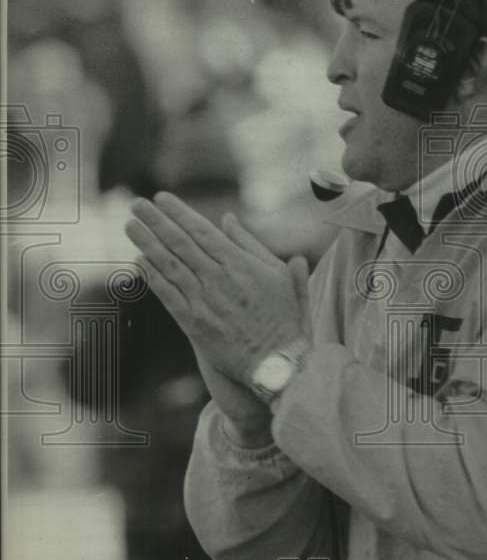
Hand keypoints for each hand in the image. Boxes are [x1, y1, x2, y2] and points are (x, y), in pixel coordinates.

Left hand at [125, 192, 306, 390]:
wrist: (276, 361)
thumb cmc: (282, 316)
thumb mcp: (276, 273)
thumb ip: (250, 244)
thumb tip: (227, 219)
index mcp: (241, 264)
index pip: (203, 230)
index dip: (179, 213)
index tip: (161, 198)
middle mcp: (219, 279)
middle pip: (181, 243)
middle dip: (156, 221)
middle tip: (136, 204)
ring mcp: (205, 302)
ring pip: (170, 266)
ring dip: (148, 243)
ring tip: (130, 226)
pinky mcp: (194, 325)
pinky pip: (168, 296)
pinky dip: (153, 277)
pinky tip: (139, 261)